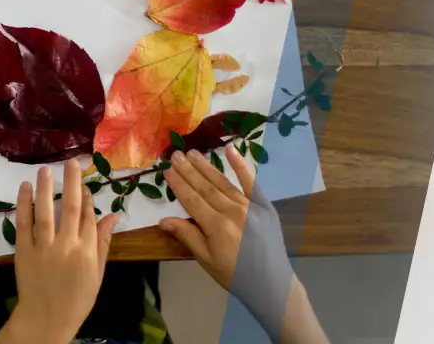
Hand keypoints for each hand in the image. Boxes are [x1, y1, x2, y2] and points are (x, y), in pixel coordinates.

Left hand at [0, 160, 120, 342]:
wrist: (47, 318)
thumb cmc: (76, 298)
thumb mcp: (97, 273)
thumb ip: (103, 243)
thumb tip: (112, 216)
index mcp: (88, 252)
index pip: (89, 217)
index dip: (87, 197)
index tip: (84, 182)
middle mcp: (67, 246)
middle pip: (72, 207)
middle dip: (72, 181)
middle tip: (72, 161)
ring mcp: (44, 247)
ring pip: (46, 211)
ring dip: (47, 187)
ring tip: (46, 169)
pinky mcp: (24, 251)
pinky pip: (24, 223)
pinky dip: (24, 204)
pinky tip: (25, 187)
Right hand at [158, 146, 267, 289]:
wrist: (270, 283)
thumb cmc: (233, 274)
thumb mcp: (206, 259)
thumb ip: (187, 236)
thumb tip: (163, 220)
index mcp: (216, 226)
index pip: (192, 200)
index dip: (178, 184)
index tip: (167, 170)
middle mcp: (233, 212)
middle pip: (205, 187)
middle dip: (189, 170)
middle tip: (176, 155)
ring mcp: (251, 207)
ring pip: (224, 183)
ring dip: (207, 167)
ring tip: (193, 153)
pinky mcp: (265, 206)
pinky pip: (252, 182)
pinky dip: (241, 166)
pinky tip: (231, 151)